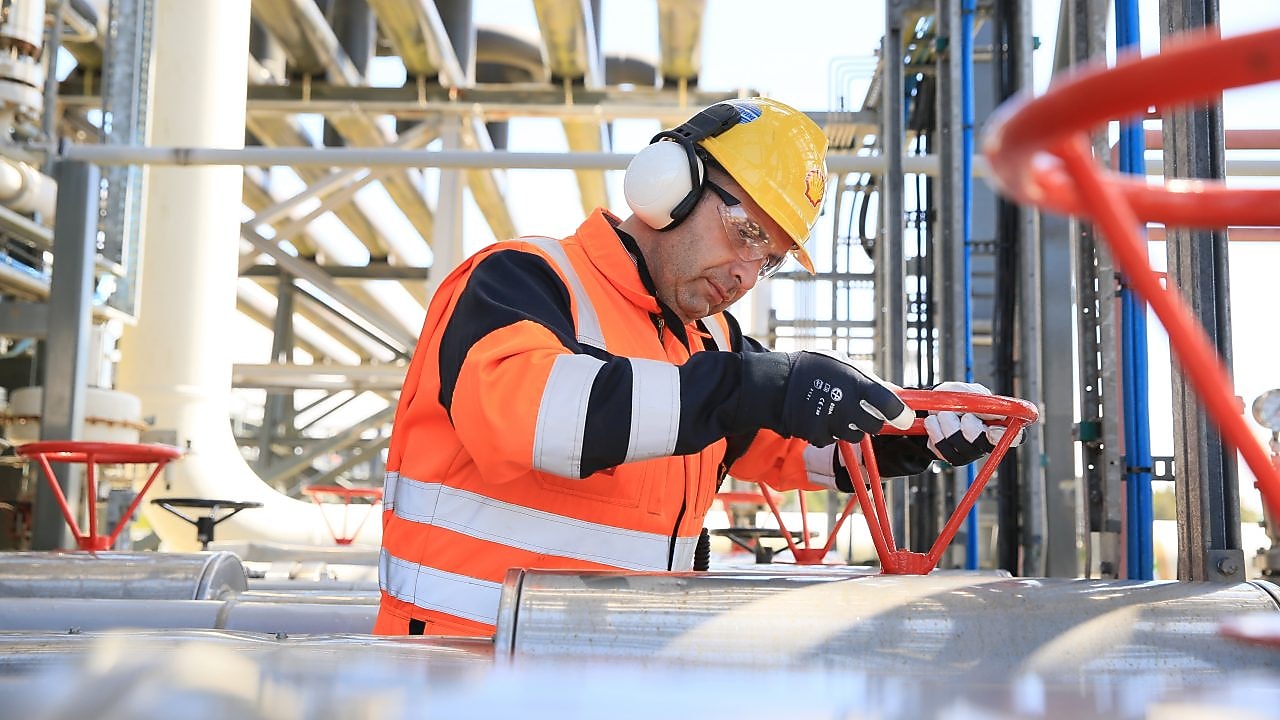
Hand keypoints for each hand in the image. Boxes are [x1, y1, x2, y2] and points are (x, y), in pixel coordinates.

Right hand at [783, 351, 913, 446]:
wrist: (774, 384)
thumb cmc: (812, 369)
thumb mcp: (843, 364)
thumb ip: (870, 381)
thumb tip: (896, 394)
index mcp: (856, 383)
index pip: (890, 405)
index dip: (901, 414)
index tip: (904, 418)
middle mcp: (846, 405)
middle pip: (875, 426)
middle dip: (873, 421)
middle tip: (861, 410)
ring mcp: (831, 423)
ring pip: (855, 435)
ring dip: (850, 427)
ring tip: (835, 410)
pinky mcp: (818, 436)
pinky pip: (834, 440)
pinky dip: (830, 432)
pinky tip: (819, 417)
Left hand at [922, 381, 1023, 466]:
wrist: (931, 404)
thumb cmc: (955, 397)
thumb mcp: (968, 392)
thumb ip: (980, 400)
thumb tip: (993, 410)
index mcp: (997, 423)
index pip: (1014, 437)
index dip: (1004, 434)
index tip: (992, 427)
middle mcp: (985, 441)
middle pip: (984, 444)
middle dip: (971, 428)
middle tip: (962, 414)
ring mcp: (967, 451)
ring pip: (961, 446)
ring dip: (948, 424)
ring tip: (942, 412)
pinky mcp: (949, 455)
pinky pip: (942, 448)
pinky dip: (935, 430)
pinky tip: (933, 421)